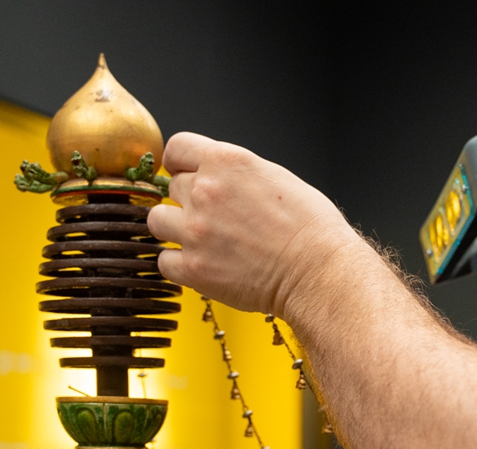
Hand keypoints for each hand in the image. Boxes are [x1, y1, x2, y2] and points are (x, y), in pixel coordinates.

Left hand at [148, 132, 354, 314]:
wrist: (319, 271)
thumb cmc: (311, 229)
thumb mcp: (276, 178)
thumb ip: (238, 175)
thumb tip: (219, 180)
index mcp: (227, 162)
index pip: (177, 148)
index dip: (181, 164)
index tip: (186, 175)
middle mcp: (205, 190)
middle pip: (170, 187)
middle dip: (188, 200)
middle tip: (213, 218)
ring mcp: (195, 230)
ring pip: (158, 221)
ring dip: (175, 230)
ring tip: (202, 242)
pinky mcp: (193, 267)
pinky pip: (164, 261)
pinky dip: (179, 265)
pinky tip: (203, 265)